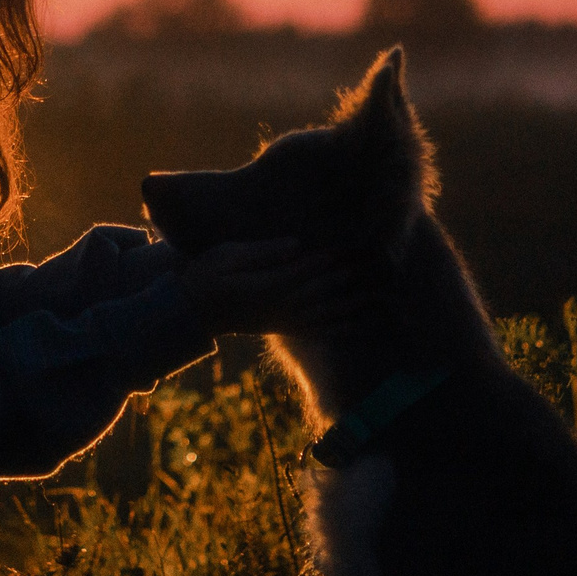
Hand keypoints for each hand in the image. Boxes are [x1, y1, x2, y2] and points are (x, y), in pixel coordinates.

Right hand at [178, 238, 382, 337]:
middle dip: (355, 275)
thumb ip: (262, 252)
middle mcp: (283, 304)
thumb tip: (295, 244)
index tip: (359, 244)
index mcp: (270, 284)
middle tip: (383, 263)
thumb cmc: (207, 276)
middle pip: (326, 287)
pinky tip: (361, 322)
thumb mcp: (227, 256)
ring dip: (356, 302)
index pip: (309, 267)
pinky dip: (341, 327)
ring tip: (382, 292)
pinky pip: (318, 330)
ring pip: (328, 311)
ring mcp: (285, 319)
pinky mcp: (285, 328)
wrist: (193, 312)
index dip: (336, 256)